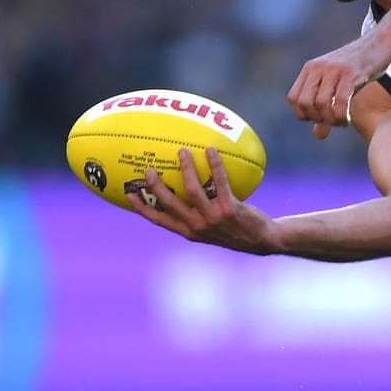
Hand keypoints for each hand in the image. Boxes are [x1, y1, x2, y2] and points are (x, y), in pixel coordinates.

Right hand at [127, 147, 277, 254]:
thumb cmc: (235, 229)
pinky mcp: (230, 209)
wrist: (261, 240)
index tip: (128, 194)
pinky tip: (211, 150)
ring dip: (186, 169)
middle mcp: (197, 226)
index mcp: (188, 231)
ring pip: (192, 190)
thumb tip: (185, 188)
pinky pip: (220, 182)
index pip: (159, 220)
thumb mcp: (211, 227)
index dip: (142, 208)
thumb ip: (196, 213)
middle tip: (148, 169)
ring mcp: (213, 218)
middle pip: (169, 204)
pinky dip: (214, 165)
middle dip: (156, 187)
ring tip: (182, 151)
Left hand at [288, 35, 390, 138]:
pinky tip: (347, 120)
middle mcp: (318, 68)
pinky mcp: (350, 74)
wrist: (378, 45)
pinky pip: (340, 101)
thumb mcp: (338, 86)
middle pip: (306, 103)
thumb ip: (326, 110)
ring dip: (331, 120)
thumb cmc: (358, 69)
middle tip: (332, 121)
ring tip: (342, 122)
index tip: (319, 118)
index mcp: (310, 69)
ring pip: (322, 103)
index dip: (303, 114)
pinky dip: (342, 116)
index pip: (293, 98)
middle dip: (318, 118)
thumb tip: (318, 136)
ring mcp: (334, 70)